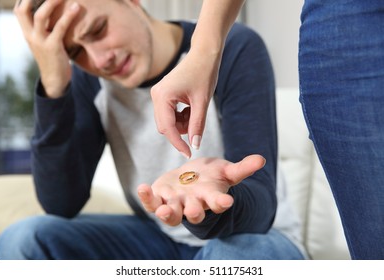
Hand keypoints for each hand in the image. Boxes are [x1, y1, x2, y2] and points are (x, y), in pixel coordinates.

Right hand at [14, 0, 79, 97]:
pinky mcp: (52, 48)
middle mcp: (29, 35)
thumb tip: (54, 12)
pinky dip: (67, 16)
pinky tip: (76, 8)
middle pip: (23, 9)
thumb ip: (45, 28)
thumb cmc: (54, 58)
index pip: (19, 10)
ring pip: (40, 16)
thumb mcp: (45, 41)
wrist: (55, 80)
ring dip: (51, 2)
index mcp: (27, 32)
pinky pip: (59, 28)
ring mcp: (39, 41)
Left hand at [137, 155, 265, 225]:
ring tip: (162, 211)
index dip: (221, 203)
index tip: (227, 202)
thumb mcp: (227, 171)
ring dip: (167, 213)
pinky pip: (152, 203)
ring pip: (172, 214)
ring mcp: (176, 204)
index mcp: (211, 198)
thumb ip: (242, 168)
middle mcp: (194, 204)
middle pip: (195, 213)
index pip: (218, 203)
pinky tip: (142, 188)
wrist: (192, 178)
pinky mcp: (160, 199)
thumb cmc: (212, 176)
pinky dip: (147, 198)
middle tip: (195, 210)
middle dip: (195, 212)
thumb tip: (261, 159)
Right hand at [150, 47, 221, 157]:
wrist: (204, 54)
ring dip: (181, 124)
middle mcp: (156, 95)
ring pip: (167, 122)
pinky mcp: (163, 95)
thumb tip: (194, 145)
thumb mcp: (202, 102)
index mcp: (163, 96)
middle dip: (180, 131)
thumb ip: (197, 125)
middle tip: (197, 125)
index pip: (167, 128)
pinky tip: (190, 109)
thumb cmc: (204, 74)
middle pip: (165, 126)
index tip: (189, 154)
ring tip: (195, 113)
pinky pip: (169, 114)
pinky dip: (180, 117)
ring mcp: (158, 94)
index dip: (178, 143)